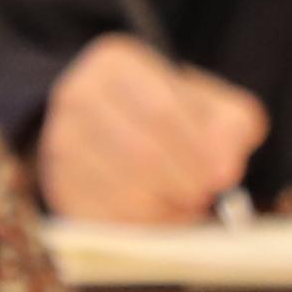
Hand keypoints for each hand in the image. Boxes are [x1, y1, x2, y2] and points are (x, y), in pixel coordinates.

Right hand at [35, 31, 275, 223]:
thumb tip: (224, 169)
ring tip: (186, 204)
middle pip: (142, 153)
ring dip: (169, 208)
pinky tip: (161, 215)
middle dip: (186, 183)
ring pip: (125, 191)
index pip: (161, 111)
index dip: (199, 151)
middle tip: (206, 195)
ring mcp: (61, 143)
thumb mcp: (209, 107)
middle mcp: (77, 96)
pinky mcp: (62, 188)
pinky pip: (110, 219)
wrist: (116, 134)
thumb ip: (230, 127)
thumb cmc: (171, 120)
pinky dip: (146, 227)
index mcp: (114, 64)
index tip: (225, 175)